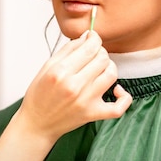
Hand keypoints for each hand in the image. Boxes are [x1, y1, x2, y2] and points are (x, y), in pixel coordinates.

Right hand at [16, 30, 131, 141]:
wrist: (37, 123)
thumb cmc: (40, 94)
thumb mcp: (47, 66)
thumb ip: (68, 49)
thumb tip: (87, 37)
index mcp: (60, 71)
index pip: (89, 47)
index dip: (94, 38)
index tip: (92, 38)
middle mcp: (74, 85)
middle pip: (102, 58)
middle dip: (100, 52)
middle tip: (93, 55)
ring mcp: (86, 101)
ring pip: (111, 74)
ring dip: (109, 67)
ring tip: (100, 69)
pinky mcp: (93, 114)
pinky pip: (118, 107)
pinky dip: (123, 98)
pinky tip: (117, 90)